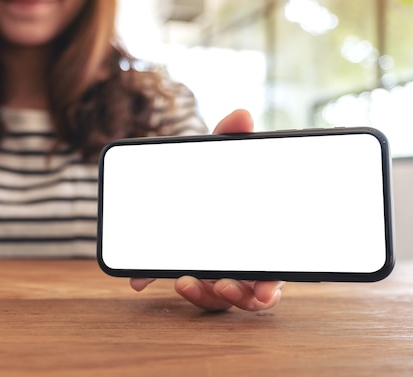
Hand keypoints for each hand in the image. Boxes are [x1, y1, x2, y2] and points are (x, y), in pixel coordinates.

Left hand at [129, 109, 285, 311]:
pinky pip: (176, 281)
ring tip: (185, 281)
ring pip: (214, 298)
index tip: (264, 293)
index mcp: (261, 242)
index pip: (274, 271)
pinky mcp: (183, 269)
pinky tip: (139, 281)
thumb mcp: (222, 159)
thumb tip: (242, 114)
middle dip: (239, 298)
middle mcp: (240, 264)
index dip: (271, 287)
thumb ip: (231, 138)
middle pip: (247, 294)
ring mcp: (212, 271)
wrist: (183, 183)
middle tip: (225, 286)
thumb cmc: (216, 178)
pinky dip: (157, 280)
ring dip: (202, 295)